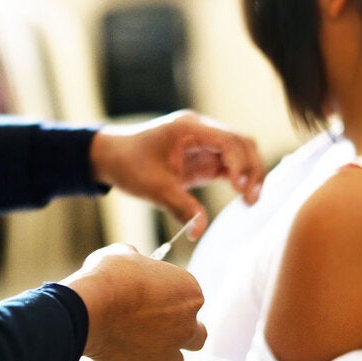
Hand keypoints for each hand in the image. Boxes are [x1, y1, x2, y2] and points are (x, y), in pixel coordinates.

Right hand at [61, 244, 207, 360]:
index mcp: (189, 292)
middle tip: (161, 325)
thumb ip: (139, 262)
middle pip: (197, 336)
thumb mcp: (126, 255)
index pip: (191, 298)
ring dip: (162, 353)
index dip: (173, 298)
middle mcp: (185, 325)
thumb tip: (133, 261)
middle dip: (183, 332)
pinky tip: (120, 351)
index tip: (155, 296)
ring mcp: (167, 351)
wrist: (89, 307)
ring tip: (140, 342)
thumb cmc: (109, 276)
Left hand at [91, 111, 264, 238]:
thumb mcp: (154, 188)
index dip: (239, 164)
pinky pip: (229, 162)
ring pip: (240, 151)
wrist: (110, 156)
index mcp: (188, 128)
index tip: (240, 189)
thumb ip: (181, 207)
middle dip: (251, 169)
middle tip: (251, 200)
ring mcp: (203, 141)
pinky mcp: (202, 155)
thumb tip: (199, 232)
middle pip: (240, 142)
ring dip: (249, 172)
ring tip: (251, 200)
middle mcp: (200, 130)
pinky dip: (239, 177)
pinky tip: (243, 196)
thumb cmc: (128, 165)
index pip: (227, 140)